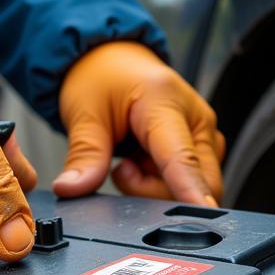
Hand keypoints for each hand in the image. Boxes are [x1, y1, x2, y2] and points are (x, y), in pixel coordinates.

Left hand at [52, 41, 223, 203]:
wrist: (112, 60)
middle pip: (197, 184)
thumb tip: (71, 189)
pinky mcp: (201, 147)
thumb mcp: (85, 113)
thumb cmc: (102, 78)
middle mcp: (196, 119)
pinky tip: (143, 160)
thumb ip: (84, 155)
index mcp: (167, 103)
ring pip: (193, 189)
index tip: (202, 214)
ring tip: (130, 160)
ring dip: (156, 188)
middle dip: (156, 193)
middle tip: (122, 169)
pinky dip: (161, 183)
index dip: (191, 190)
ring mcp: (204, 135)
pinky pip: (188, 184)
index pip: (182, 158)